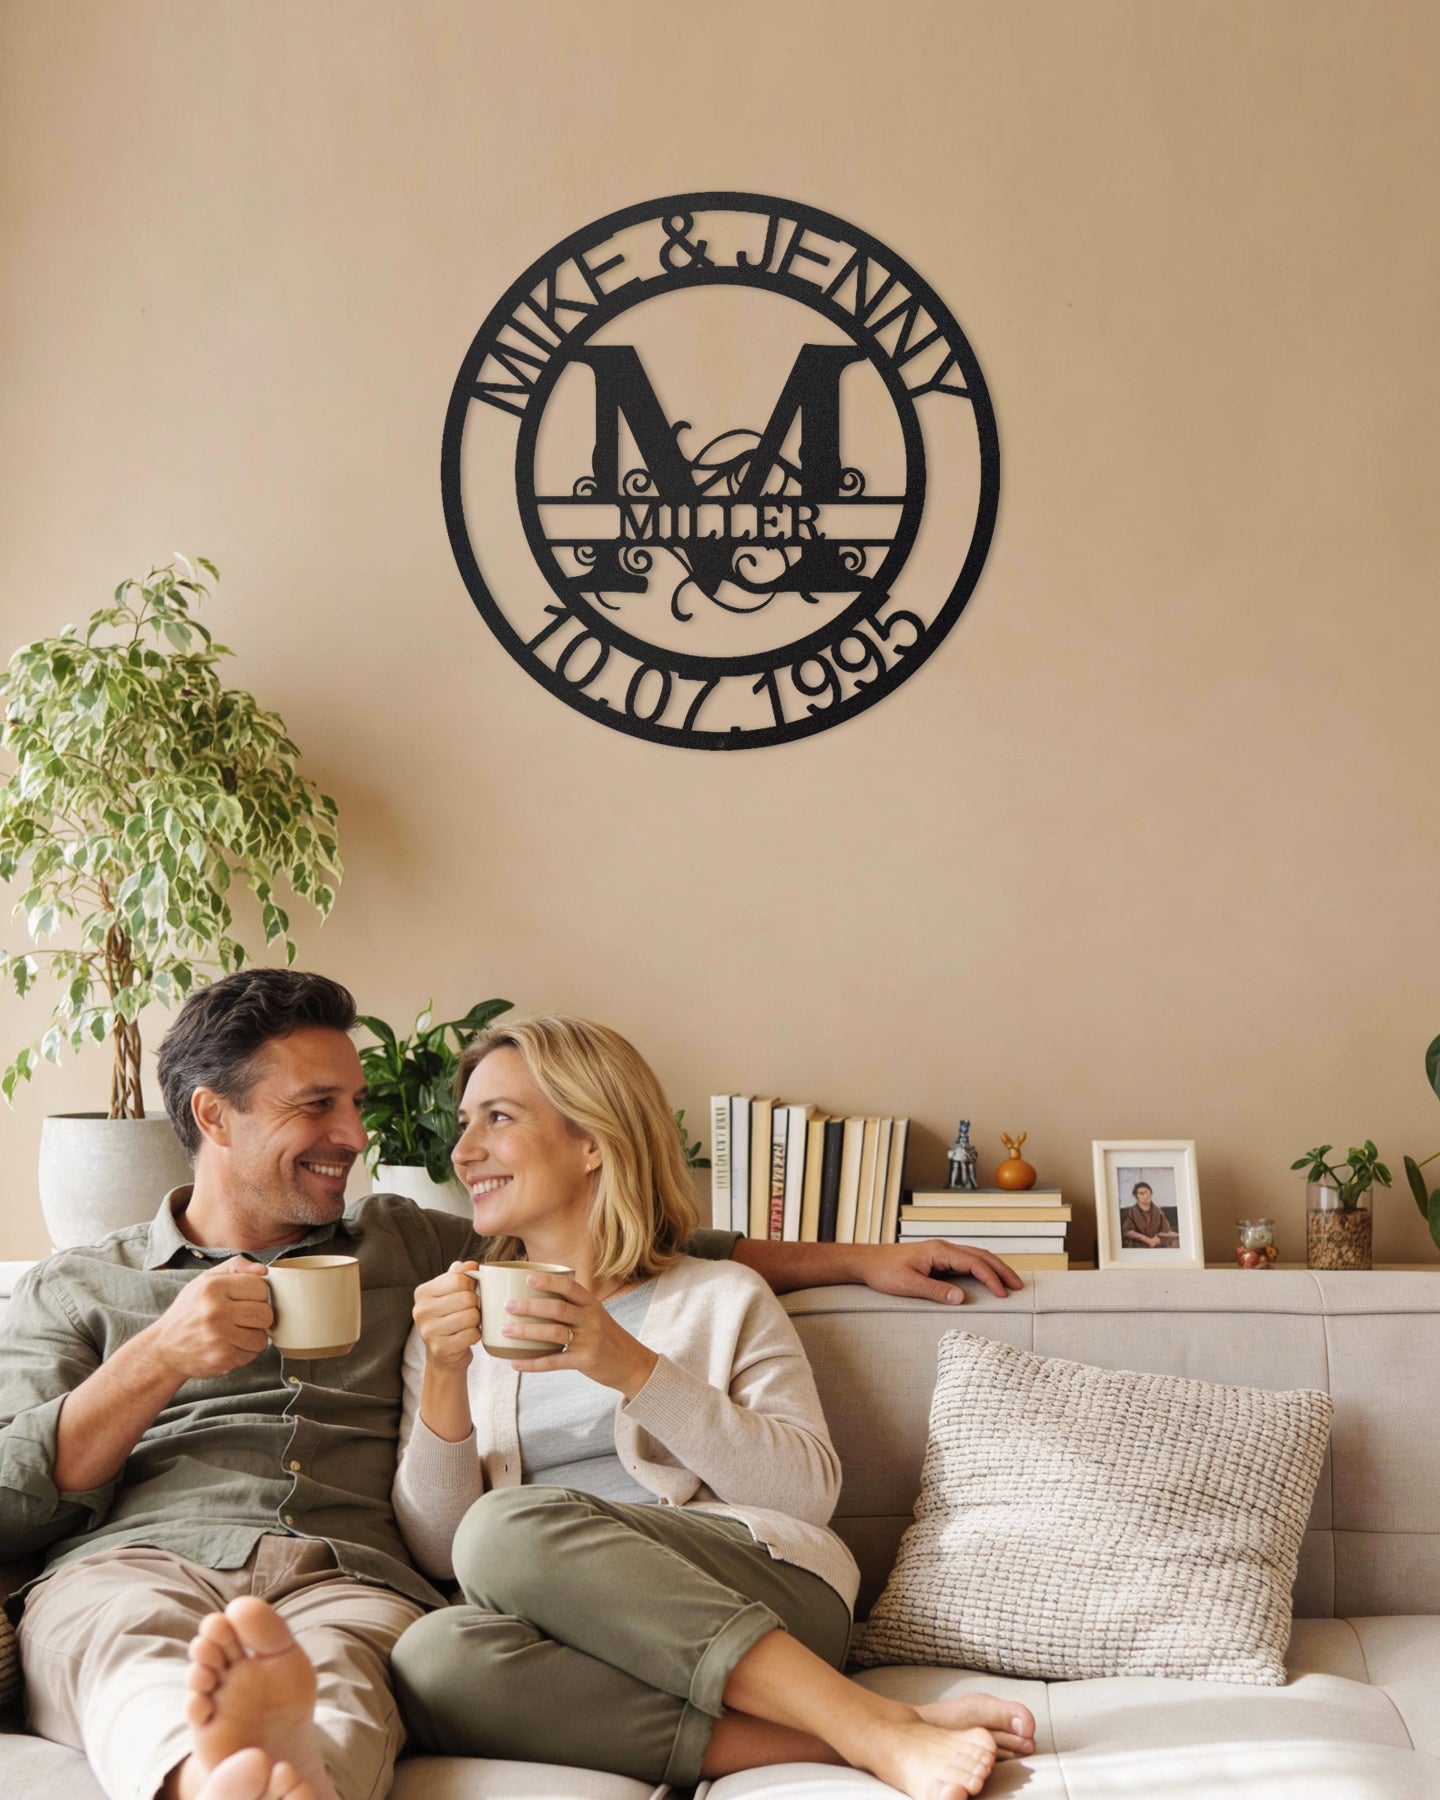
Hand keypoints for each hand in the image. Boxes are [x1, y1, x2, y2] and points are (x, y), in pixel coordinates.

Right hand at [146, 1255, 273, 1377]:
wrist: (164, 1348)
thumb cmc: (189, 1311)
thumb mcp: (205, 1279)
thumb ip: (236, 1266)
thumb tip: (263, 1270)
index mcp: (213, 1287)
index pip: (261, 1288)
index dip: (258, 1294)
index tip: (247, 1299)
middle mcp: (215, 1312)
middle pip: (265, 1314)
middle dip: (259, 1316)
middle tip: (244, 1318)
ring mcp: (219, 1338)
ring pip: (262, 1337)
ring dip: (253, 1336)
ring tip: (236, 1332)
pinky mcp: (221, 1359)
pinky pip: (251, 1354)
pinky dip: (244, 1351)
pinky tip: (228, 1345)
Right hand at [413, 1261, 481, 1369]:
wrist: (443, 1355)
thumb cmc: (449, 1317)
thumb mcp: (450, 1293)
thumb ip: (459, 1275)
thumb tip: (472, 1265)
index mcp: (422, 1292)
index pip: (458, 1279)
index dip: (471, 1286)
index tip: (468, 1293)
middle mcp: (421, 1311)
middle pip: (466, 1298)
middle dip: (475, 1305)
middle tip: (469, 1311)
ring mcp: (428, 1331)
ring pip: (471, 1316)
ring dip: (476, 1321)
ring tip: (468, 1324)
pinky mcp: (440, 1349)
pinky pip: (472, 1334)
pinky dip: (475, 1335)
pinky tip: (466, 1336)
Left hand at [504, 1272, 657, 1399]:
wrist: (632, 1364)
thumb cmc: (606, 1337)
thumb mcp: (595, 1316)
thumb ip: (573, 1308)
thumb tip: (535, 1300)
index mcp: (592, 1304)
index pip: (570, 1287)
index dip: (549, 1281)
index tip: (528, 1277)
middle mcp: (591, 1319)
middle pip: (558, 1308)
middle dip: (531, 1306)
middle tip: (508, 1305)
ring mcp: (589, 1340)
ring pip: (554, 1333)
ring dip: (528, 1331)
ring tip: (506, 1331)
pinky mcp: (585, 1361)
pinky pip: (555, 1361)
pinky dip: (533, 1363)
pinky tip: (516, 1363)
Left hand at [858, 1240, 1023, 1304]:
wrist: (867, 1262)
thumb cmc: (884, 1272)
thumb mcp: (908, 1284)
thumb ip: (935, 1291)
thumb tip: (961, 1298)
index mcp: (939, 1251)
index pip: (974, 1263)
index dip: (991, 1278)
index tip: (1003, 1294)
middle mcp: (944, 1248)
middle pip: (981, 1255)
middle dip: (1001, 1270)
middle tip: (1018, 1287)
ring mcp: (942, 1252)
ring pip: (975, 1256)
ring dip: (994, 1268)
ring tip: (1009, 1283)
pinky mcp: (938, 1259)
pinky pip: (966, 1262)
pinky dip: (981, 1269)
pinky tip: (987, 1279)